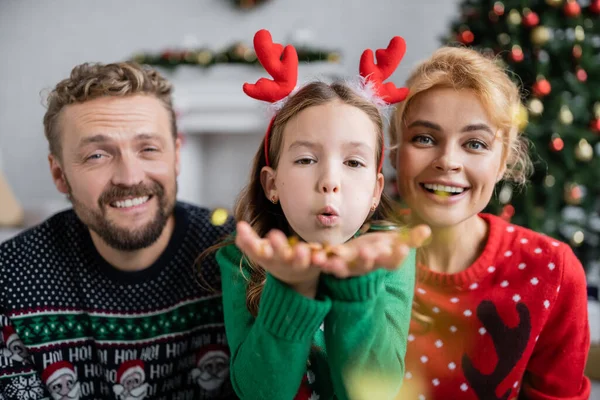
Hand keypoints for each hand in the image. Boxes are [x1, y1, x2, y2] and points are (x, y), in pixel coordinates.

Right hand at [235, 221, 320, 297]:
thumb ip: (248, 241)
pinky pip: (320, 264)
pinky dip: (322, 262)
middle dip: (277, 247)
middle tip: (274, 235)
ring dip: (300, 257)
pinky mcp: (316, 265)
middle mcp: (283, 262)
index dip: (249, 241)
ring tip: (301, 249)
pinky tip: (323, 256)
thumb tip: (239, 226)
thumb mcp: (259, 252)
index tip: (242, 226)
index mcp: (268, 257)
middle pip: (279, 255)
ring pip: (300, 262)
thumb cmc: (274, 258)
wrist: (295, 279)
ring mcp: (300, 265)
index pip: (256, 250)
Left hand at [314, 224, 430, 278]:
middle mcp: (368, 266)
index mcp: (385, 261)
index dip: (398, 256)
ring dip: (338, 266)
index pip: (394, 260)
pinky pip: (327, 263)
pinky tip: (316, 257)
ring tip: (331, 262)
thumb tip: (427, 229)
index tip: (402, 249)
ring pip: (345, 268)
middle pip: (368, 265)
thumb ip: (412, 238)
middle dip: (367, 259)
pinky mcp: (335, 263)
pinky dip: (322, 261)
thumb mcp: (398, 242)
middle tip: (368, 251)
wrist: (363, 257)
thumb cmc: (383, 247)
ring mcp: (351, 266)